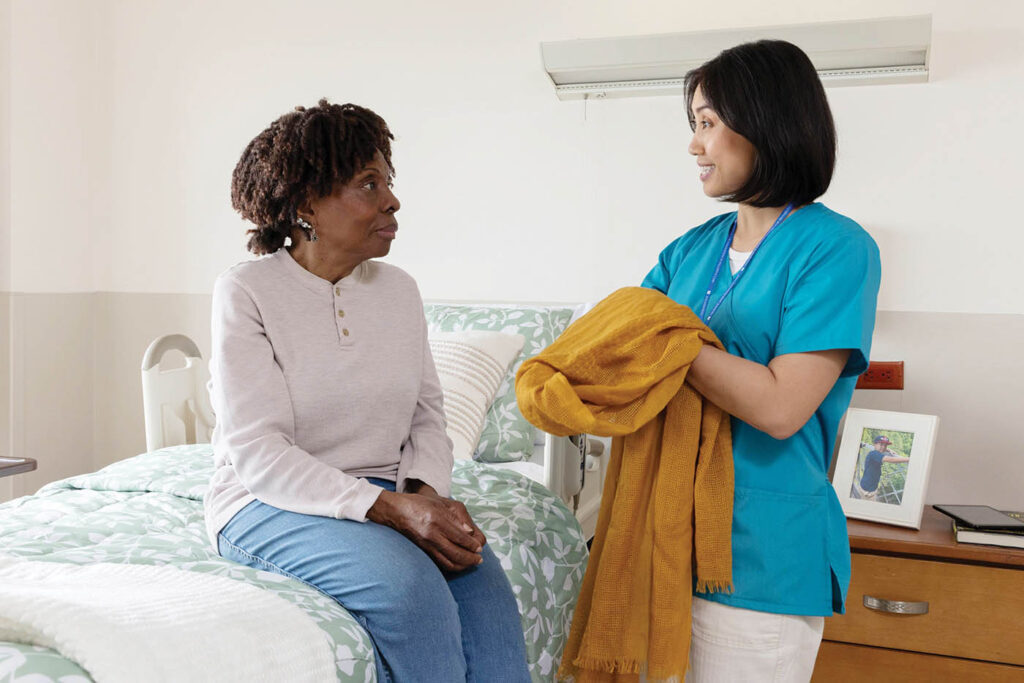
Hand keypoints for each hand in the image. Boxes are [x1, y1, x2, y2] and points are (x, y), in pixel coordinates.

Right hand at [367, 489, 485, 571]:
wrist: (395, 511)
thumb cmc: (418, 504)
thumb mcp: (439, 504)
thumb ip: (455, 518)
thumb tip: (470, 533)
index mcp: (437, 520)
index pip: (460, 537)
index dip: (472, 545)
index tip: (479, 548)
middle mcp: (432, 535)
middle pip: (456, 553)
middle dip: (470, 559)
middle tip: (479, 560)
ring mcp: (426, 544)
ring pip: (448, 562)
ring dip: (462, 565)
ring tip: (471, 563)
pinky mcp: (422, 550)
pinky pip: (440, 562)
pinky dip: (452, 566)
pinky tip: (458, 564)